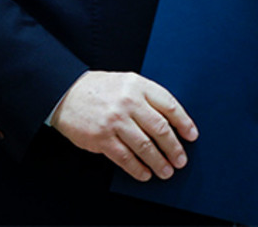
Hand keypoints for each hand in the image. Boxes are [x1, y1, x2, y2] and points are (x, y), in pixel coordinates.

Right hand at [51, 70, 197, 181]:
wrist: (66, 93)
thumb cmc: (100, 89)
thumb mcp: (126, 83)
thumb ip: (147, 98)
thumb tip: (171, 123)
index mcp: (138, 86)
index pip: (169, 105)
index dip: (184, 122)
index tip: (191, 135)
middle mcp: (128, 102)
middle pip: (160, 129)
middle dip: (174, 147)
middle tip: (181, 160)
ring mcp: (115, 121)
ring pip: (145, 146)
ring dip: (159, 162)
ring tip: (167, 171)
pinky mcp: (102, 138)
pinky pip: (125, 158)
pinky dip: (138, 169)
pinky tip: (145, 173)